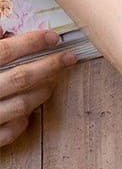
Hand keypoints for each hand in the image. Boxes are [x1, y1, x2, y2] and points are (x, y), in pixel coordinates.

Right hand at [0, 30, 75, 147]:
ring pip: (22, 105)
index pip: (5, 52)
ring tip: (53, 81)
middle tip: (69, 58)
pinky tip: (30, 111)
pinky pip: (11, 131)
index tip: (53, 37)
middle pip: (21, 79)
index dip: (31, 43)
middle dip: (49, 67)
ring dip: (42, 93)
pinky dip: (23, 121)